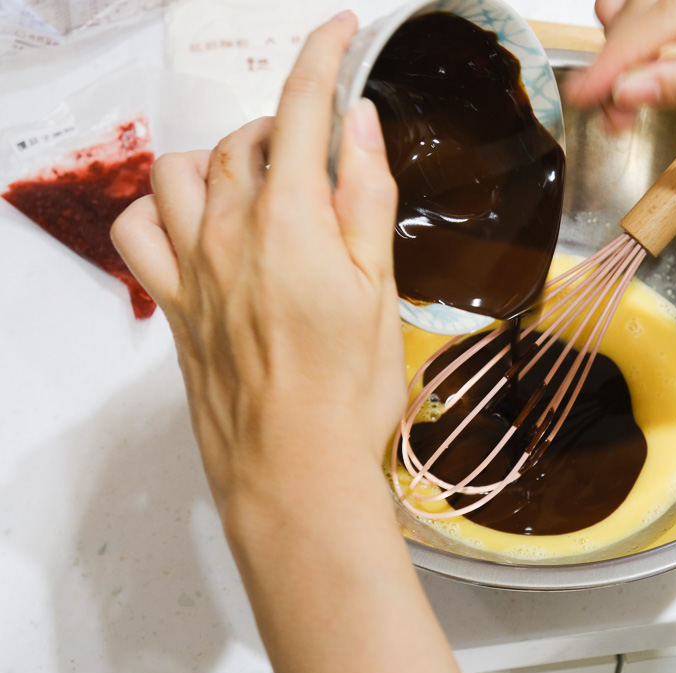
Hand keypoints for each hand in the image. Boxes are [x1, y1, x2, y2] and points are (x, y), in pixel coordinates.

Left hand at [112, 13, 403, 516]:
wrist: (294, 469)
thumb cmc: (347, 390)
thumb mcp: (380, 289)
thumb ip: (365, 199)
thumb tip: (358, 125)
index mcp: (291, 222)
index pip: (302, 110)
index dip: (324, 58)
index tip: (341, 31)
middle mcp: (229, 232)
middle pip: (248, 138)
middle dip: (289, 124)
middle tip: (328, 156)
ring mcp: (192, 268)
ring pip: (184, 171)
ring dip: (224, 157)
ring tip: (261, 181)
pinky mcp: (174, 305)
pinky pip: (138, 231)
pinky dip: (161, 209)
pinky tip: (194, 222)